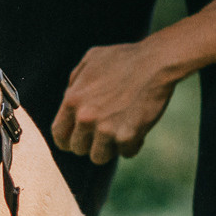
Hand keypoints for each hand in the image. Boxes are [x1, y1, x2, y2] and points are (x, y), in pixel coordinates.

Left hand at [50, 0, 215, 163]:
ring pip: (99, 157)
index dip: (68, 140)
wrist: (157, 62)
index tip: (78, 140)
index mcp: (72, 100)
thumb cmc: (125, 58)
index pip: (59, 135)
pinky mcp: (127, 136)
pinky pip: (126, 153)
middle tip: (105, 132)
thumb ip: (75, 82)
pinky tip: (138, 129)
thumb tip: (68, 98)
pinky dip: (133, 144)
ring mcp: (106, 129)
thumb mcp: (90, 60)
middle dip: (91, 142)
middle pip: (78, 149)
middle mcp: (85, 117)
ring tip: (120, 132)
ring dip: (110, 148)